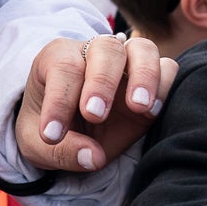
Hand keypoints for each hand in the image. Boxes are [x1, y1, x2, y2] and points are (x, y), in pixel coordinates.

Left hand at [14, 33, 179, 174]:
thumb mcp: (38, 145)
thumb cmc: (51, 129)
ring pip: (143, 49)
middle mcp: (94, 53)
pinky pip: (168, 68)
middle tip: (94, 116)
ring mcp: (127, 63)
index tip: (52, 136)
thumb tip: (93, 157)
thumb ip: (61, 151)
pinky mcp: (152, 80)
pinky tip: (152, 112)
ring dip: (144, 76)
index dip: (59, 101)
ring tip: (138, 108)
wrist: (72, 131)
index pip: (62, 68)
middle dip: (101, 81)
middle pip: (106, 48)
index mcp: (57, 59)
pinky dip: (164, 85)